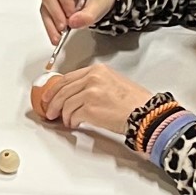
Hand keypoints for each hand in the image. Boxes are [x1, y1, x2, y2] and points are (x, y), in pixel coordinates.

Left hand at [35, 63, 149, 134]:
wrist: (145, 113)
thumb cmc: (135, 102)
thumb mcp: (113, 82)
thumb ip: (94, 84)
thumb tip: (76, 94)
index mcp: (98, 70)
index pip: (68, 77)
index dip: (55, 89)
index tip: (49, 96)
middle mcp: (93, 78)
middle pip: (62, 90)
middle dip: (53, 103)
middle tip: (49, 111)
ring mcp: (90, 93)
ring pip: (65, 104)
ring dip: (63, 115)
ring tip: (66, 121)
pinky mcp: (89, 108)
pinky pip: (72, 115)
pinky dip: (71, 121)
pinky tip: (75, 124)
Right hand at [38, 0, 114, 43]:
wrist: (96, 2)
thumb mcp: (100, 5)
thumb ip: (89, 14)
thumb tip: (73, 22)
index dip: (65, 3)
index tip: (72, 15)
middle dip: (56, 14)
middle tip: (64, 27)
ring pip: (44, 6)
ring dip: (51, 24)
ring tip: (60, 36)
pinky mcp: (48, 4)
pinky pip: (45, 15)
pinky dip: (50, 27)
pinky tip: (56, 36)